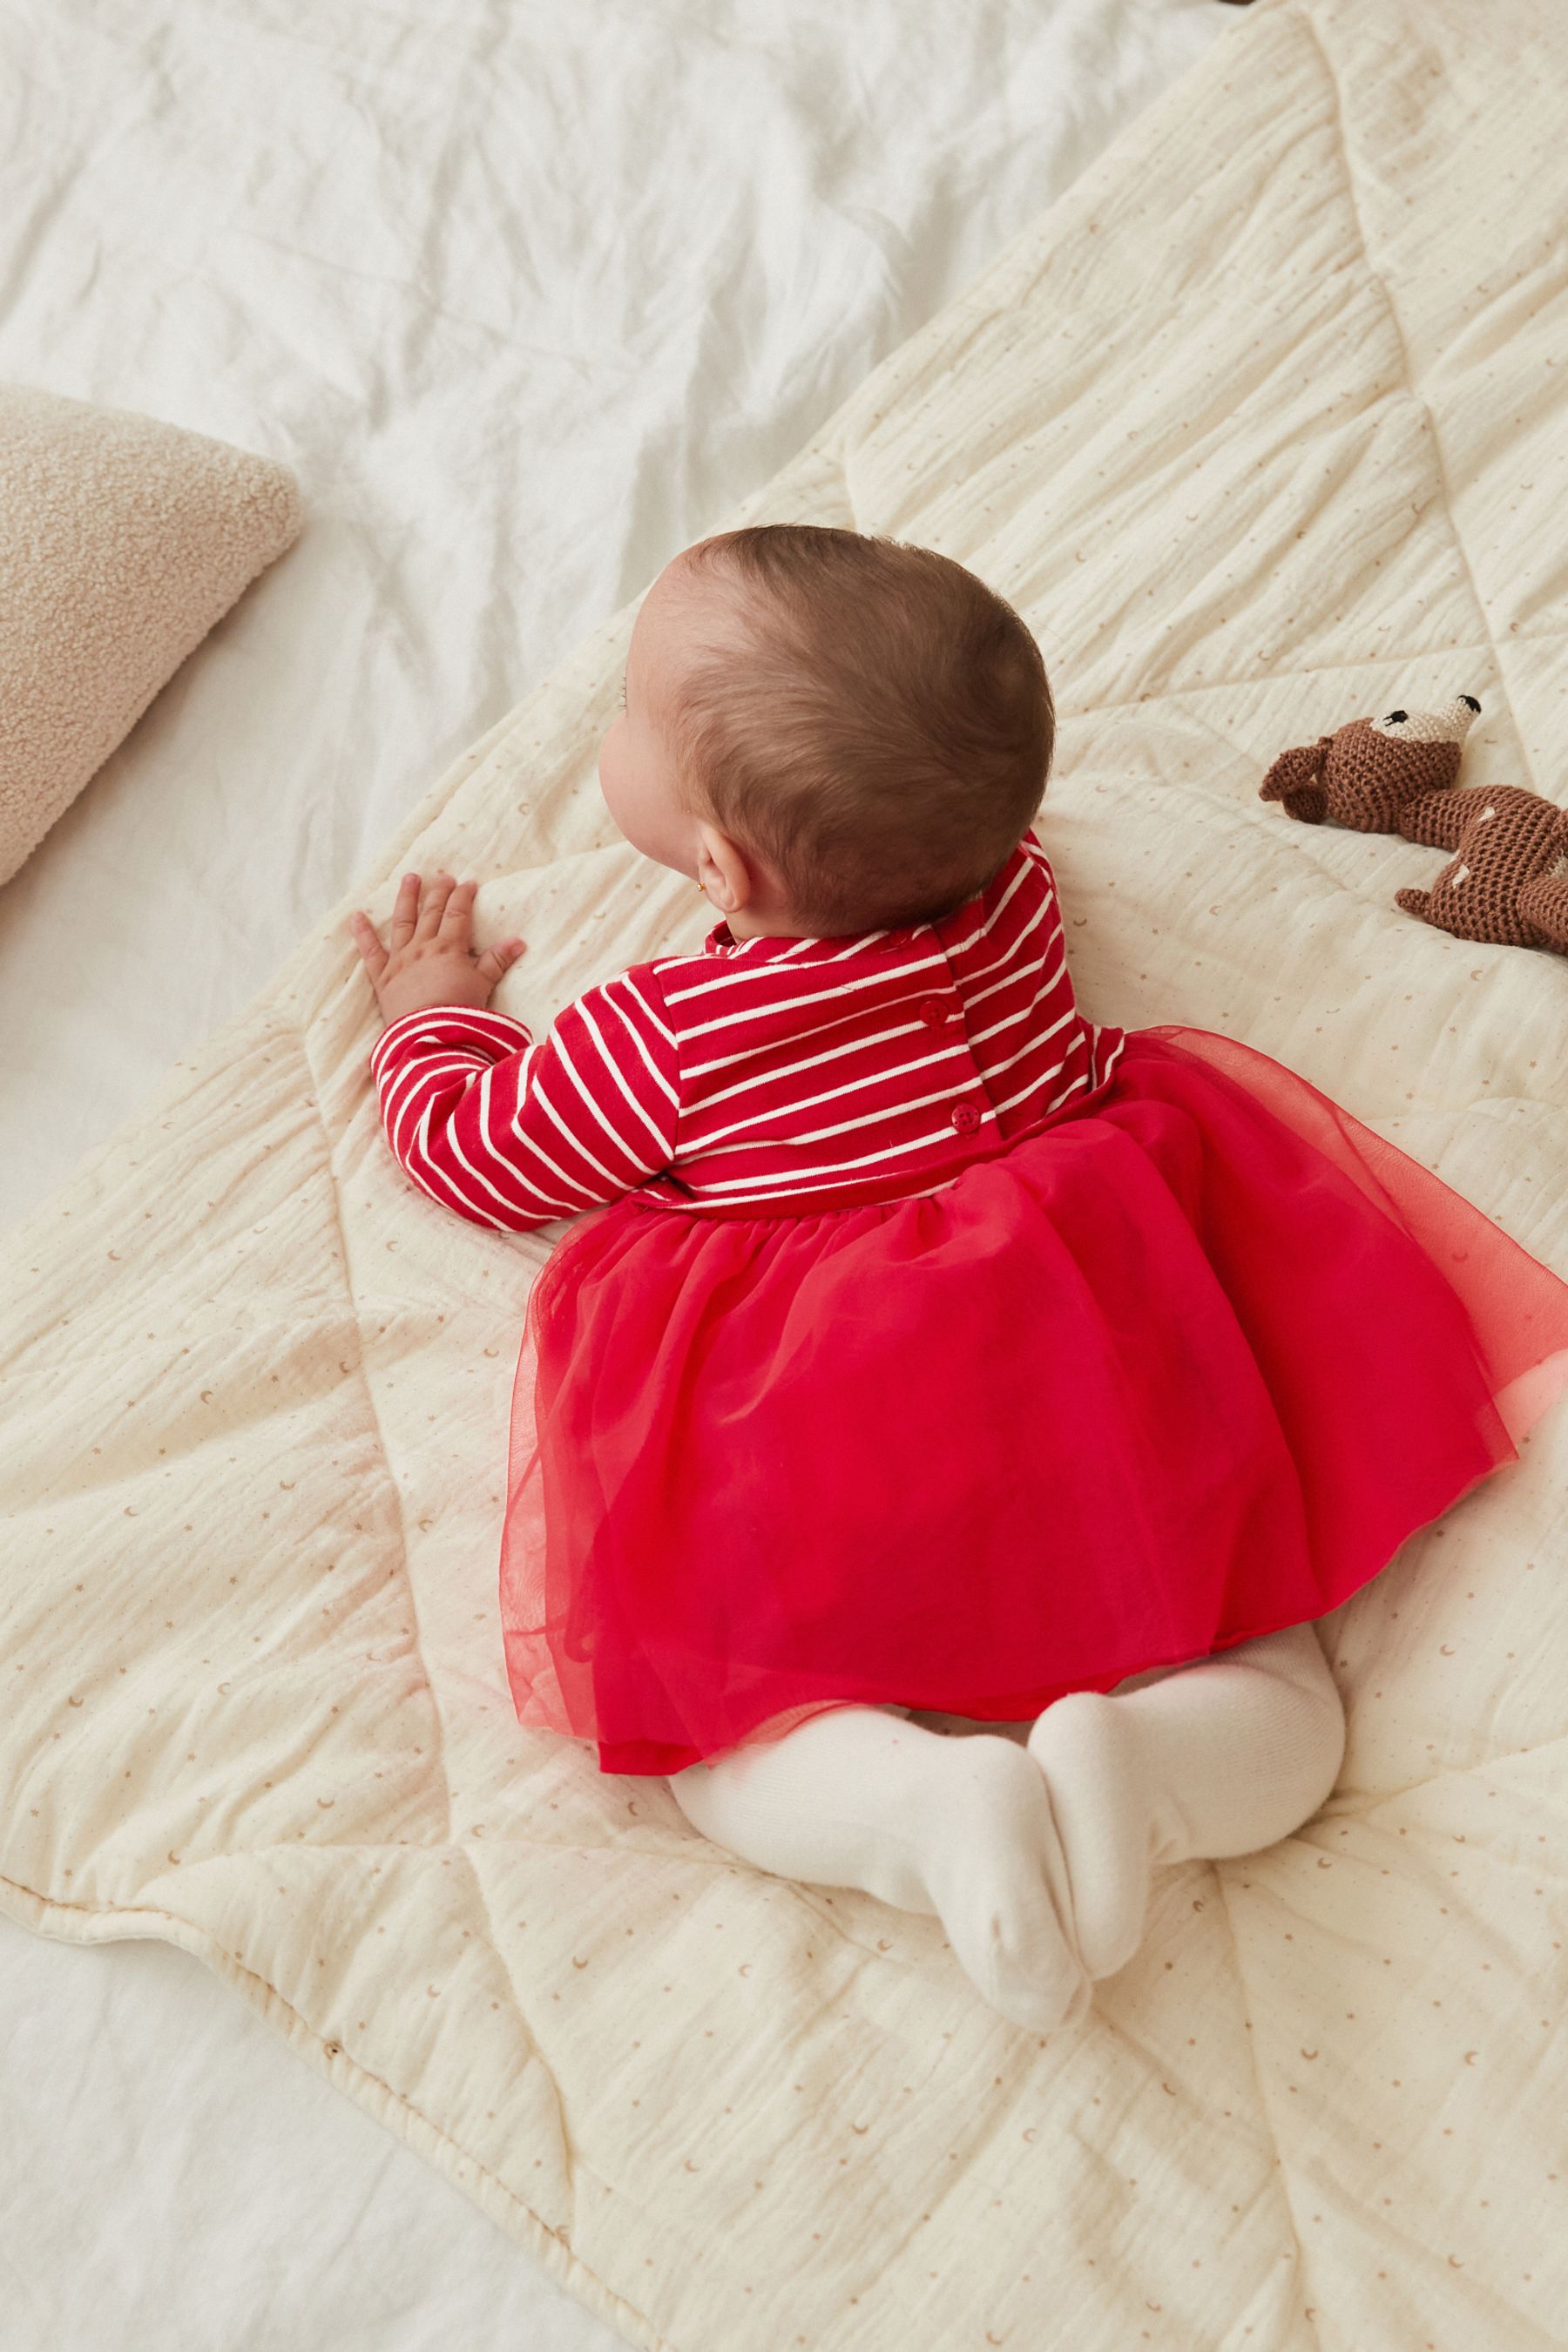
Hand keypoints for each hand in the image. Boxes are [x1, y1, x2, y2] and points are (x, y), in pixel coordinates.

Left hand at [349, 870, 526, 1025]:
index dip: (463, 897)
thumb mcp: (483, 986)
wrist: (429, 1037)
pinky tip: (356, 916)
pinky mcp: (383, 977)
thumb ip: (497, 962)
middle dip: (439, 892)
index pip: (457, 914)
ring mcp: (401, 960)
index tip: (469, 884)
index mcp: (448, 948)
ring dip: (406, 898)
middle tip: (443, 876)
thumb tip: (518, 941)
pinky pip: (370, 951)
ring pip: (403, 921)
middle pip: (431, 912)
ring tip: (410, 878)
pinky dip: (362, 933)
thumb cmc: (460, 1014)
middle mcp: (423, 947)